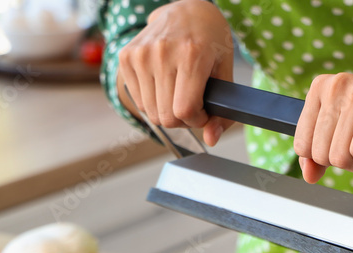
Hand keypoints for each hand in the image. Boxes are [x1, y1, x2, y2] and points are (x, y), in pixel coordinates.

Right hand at [117, 0, 233, 144]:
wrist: (188, 11)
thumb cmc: (211, 41)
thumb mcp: (226, 73)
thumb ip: (223, 111)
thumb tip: (211, 140)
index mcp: (191, 55)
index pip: (184, 110)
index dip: (197, 120)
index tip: (204, 112)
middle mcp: (161, 53)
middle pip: (166, 116)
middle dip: (183, 119)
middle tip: (193, 104)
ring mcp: (140, 54)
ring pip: (151, 113)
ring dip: (167, 112)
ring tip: (179, 95)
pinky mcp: (126, 57)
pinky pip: (139, 101)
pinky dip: (153, 102)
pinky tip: (165, 86)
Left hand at [293, 73, 352, 183]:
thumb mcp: (349, 132)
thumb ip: (322, 152)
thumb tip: (308, 175)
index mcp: (322, 87)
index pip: (302, 144)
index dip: (325, 159)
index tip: (347, 149)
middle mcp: (337, 85)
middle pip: (321, 153)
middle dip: (345, 163)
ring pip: (340, 155)